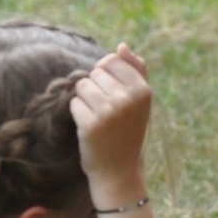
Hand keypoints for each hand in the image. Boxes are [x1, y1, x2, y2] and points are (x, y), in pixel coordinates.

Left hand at [69, 44, 151, 208]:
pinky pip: (73, 103)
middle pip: (95, 72)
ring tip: (98, 118)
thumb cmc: (129, 132)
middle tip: (108, 112)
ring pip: (82, 86)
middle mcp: (128, 99)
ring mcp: (109, 112)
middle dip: (96, 89)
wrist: (120, 171)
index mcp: (143, 90)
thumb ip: (136, 70)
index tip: (115, 96)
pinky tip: (90, 128)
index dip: (107, 76)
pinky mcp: (90, 124)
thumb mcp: (140, 101)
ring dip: (85, 101)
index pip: (112, 60)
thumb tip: (122, 46)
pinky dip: (78, 114)